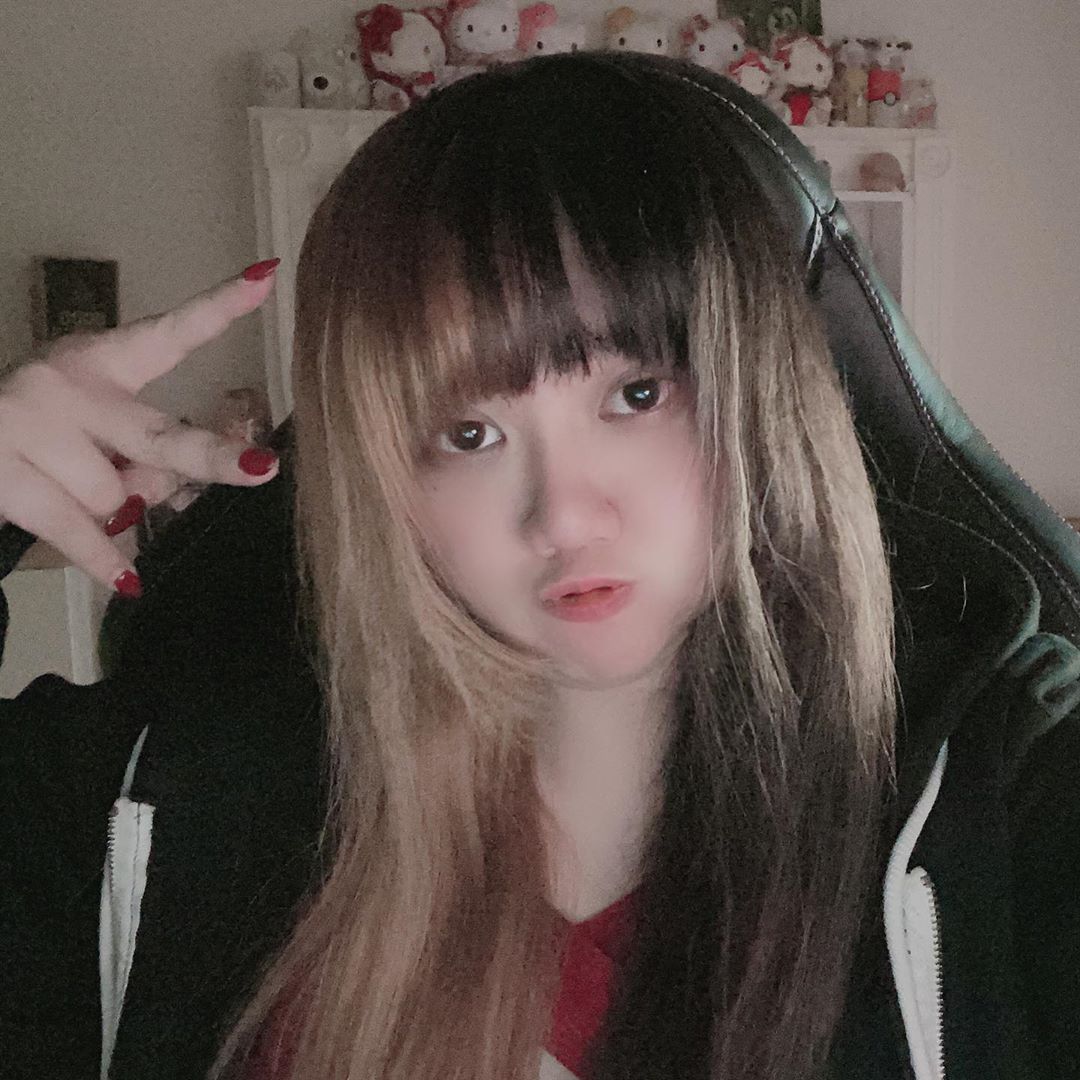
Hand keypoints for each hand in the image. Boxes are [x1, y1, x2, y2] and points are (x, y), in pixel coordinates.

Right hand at [0, 259, 282, 596]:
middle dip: (214, 459)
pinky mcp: (3, 474)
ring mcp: (31, 426)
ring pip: (115, 496)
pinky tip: (129, 580)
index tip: (267, 277)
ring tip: (77, 491)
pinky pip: (76, 532)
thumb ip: (142, 448)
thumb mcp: (92, 422)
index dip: (218, 306)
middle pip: (159, 435)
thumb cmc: (40, 432)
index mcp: (99, 361)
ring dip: (113, 512)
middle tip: (263, 468)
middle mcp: (67, 384)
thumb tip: (180, 487)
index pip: (168, 333)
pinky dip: (104, 559)